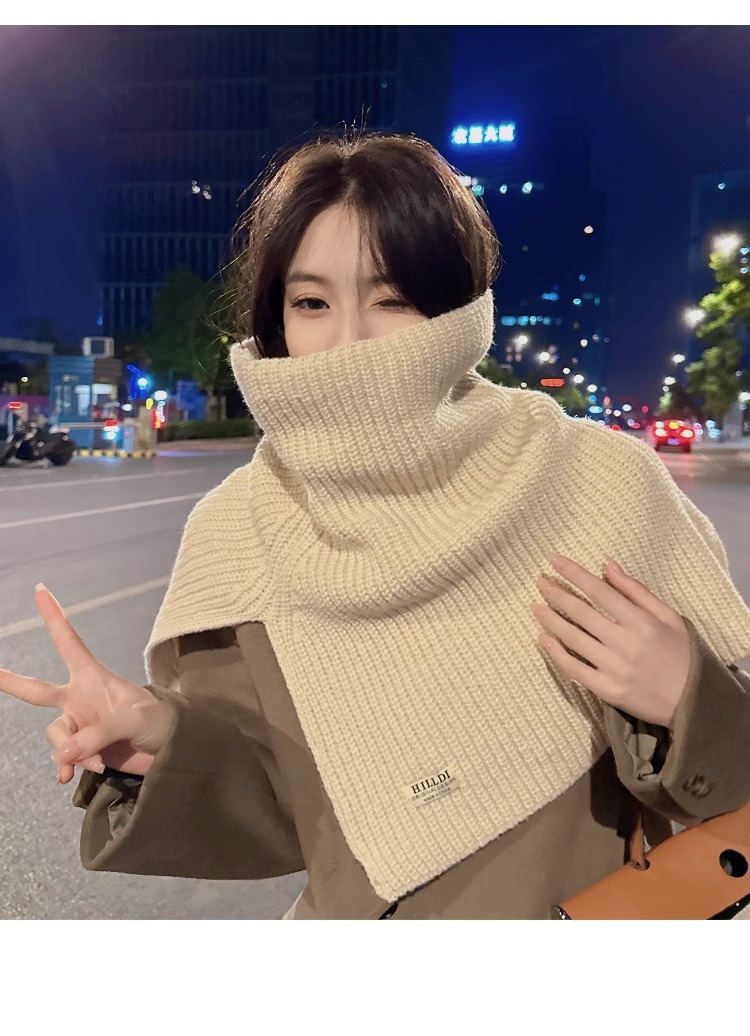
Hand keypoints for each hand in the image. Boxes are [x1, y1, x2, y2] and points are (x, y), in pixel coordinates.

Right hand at [0, 584, 176, 783]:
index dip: (54, 618)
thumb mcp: (133, 719)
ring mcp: (80, 724)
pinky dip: (66, 767)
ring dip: (69, 752)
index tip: (41, 590)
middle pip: (37, 691)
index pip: (68, 643)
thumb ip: (98, 734)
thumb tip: (64, 752)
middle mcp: (79, 698)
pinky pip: (62, 758)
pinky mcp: (83, 749)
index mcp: (92, 677)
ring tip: (94, 760)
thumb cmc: (157, 720)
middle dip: (10, 681)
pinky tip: (69, 777)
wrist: (170, 750)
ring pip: (55, 736)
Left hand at [531, 555, 691, 728]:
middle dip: (556, 594)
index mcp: (642, 622)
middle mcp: (626, 643)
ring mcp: (615, 668)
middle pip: (582, 613)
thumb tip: (608, 565)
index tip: (554, 560)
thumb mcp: (670, 617)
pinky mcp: (607, 690)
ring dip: (550, 620)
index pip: (600, 591)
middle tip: (539, 581)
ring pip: (573, 639)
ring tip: (536, 607)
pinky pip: (575, 669)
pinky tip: (544, 639)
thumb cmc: (682, 655)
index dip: (574, 574)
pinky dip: (556, 653)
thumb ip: (636, 591)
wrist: (693, 703)